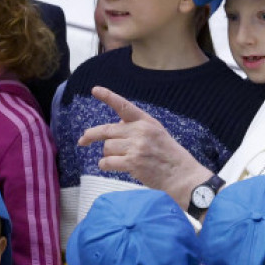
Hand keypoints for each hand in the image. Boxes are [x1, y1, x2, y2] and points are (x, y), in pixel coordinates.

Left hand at [77, 87, 212, 205]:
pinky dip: (105, 165)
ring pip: (107, 147)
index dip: (108, 96)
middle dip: (91, 135)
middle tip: (82, 140)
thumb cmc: (168, 155)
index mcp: (146, 121)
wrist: (181, 175)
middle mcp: (140, 131)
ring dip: (108, 155)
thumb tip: (114, 128)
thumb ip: (136, 128)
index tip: (95, 90)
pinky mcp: (132, 162)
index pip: (123, 106)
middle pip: (106, 130)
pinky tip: (111, 166)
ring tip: (121, 160)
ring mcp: (136, 147)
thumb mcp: (156, 133)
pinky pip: (107, 162)